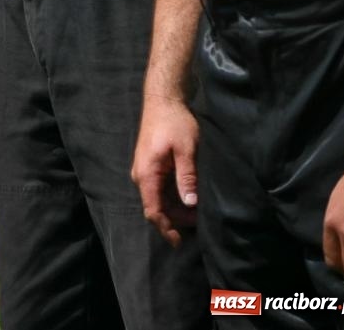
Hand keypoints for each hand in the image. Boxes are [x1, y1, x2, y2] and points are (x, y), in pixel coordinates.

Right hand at [131, 94, 199, 246]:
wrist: (163, 101)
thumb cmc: (175, 123)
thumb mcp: (186, 150)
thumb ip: (187, 176)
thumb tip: (190, 203)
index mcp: (147, 174)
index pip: (153, 210)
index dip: (166, 228)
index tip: (180, 242)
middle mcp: (141, 175)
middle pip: (156, 208)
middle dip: (176, 220)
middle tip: (202, 222)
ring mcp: (145, 171)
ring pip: (159, 200)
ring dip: (177, 210)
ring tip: (200, 212)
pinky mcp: (151, 166)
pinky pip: (160, 190)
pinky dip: (175, 198)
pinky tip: (191, 197)